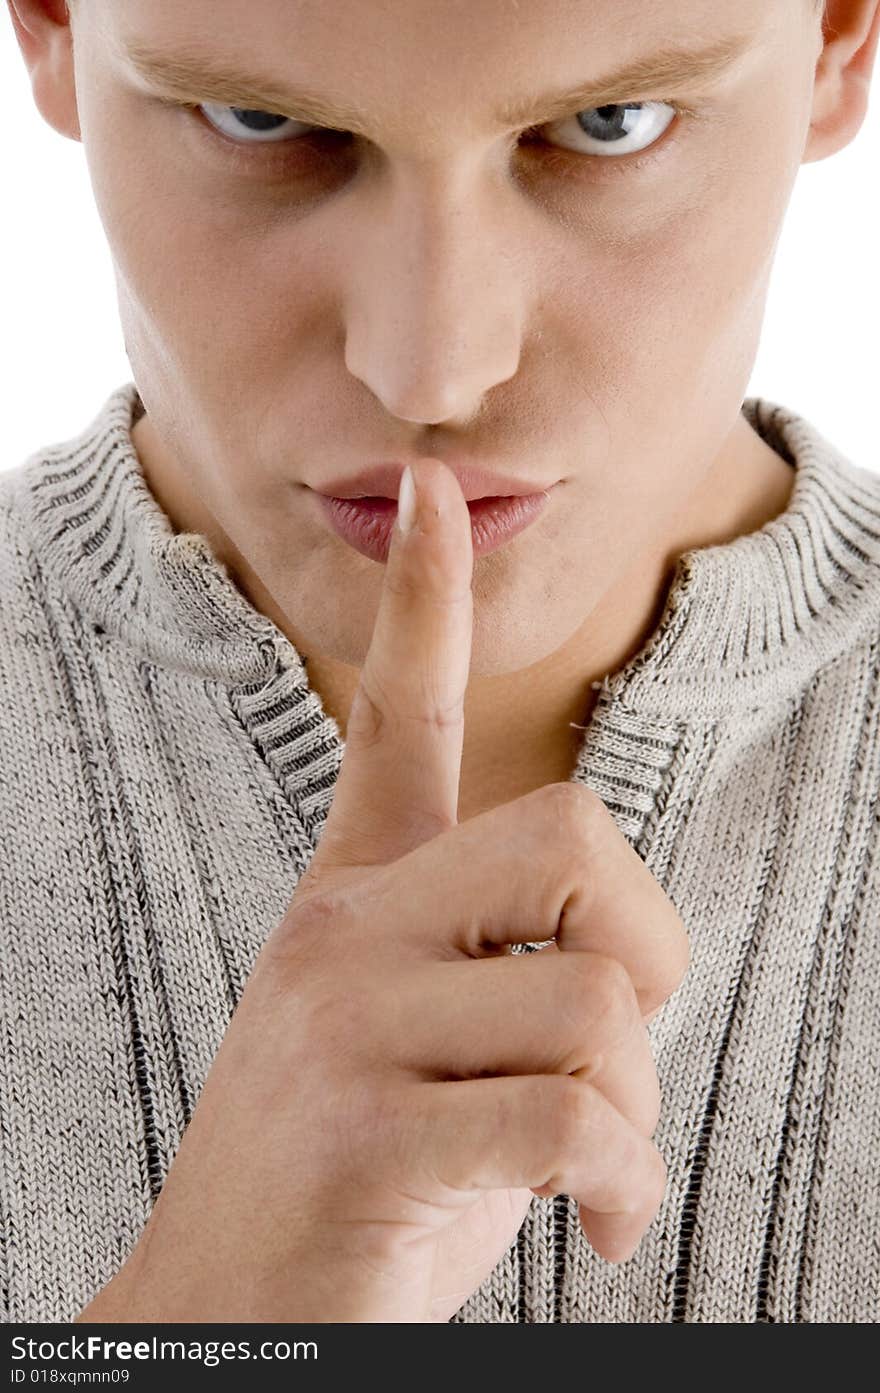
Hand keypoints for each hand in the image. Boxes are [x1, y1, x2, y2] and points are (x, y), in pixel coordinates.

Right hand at [86, 459, 688, 1324]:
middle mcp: (342, 933)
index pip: (399, 715)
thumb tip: (624, 952)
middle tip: (616, 1043)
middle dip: (645, 947)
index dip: (425, 601)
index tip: (437, 488)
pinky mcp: (368, 1134)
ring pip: (596, 999)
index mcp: (356, 898)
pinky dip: (625, 1184)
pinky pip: (576, 1116)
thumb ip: (495, 966)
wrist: (221, 1314)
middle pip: (574, 840)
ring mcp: (346, 1027)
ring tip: (595, 1166)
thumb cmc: (352, 1179)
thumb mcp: (415, 1044)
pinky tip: (598, 1224)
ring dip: (636, 1104)